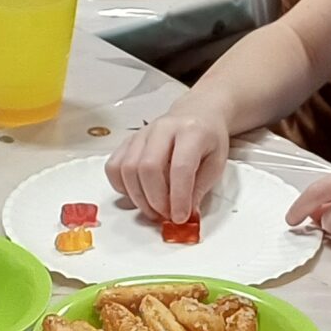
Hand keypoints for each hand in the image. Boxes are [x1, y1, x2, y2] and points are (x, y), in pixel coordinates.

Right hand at [105, 103, 229, 224]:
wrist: (197, 113)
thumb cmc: (208, 138)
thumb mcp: (216, 163)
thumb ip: (200, 189)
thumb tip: (185, 215)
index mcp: (191, 131)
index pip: (180, 167)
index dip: (179, 197)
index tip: (180, 217)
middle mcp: (163, 128)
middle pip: (148, 167)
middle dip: (155, 200)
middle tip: (166, 215)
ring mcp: (142, 133)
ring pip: (127, 168)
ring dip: (139, 198)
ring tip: (154, 210)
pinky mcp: (128, 141)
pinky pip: (114, 166)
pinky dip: (122, 187)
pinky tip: (138, 195)